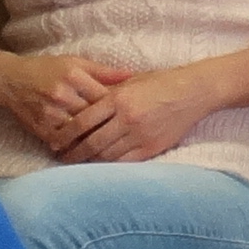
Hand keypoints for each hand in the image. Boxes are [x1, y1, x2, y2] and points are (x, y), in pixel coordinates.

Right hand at [0, 48, 121, 153]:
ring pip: (81, 133)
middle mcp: (63, 95)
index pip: (105, 97)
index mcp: (74, 76)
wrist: (9, 80)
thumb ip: (105, 72)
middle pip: (95, 117)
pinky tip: (88, 152)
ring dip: (95, 141)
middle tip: (126, 134)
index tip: (130, 114)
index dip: (119, 108)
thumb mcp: (75, 62)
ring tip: (112, 146)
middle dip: (110, 126)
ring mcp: (51, 114)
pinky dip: (76, 148)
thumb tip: (134, 76)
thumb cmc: (45, 68)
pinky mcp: (41, 128)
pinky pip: (64, 143)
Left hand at [59, 67, 216, 164]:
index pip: (82, 121)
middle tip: (61, 158)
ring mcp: (140, 135)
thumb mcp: (130, 81)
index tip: (55, 141)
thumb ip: (107, 93)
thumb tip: (81, 104)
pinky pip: (125, 162)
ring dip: (89, 162)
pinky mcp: (152, 147)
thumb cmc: (159, 82)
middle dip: (73, 153)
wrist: (192, 91)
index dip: (65, 134)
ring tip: (77, 164)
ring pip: (106, 155)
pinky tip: (101, 167)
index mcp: (117, 99)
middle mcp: (126, 118)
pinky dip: (110, 166)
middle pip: (91, 142)